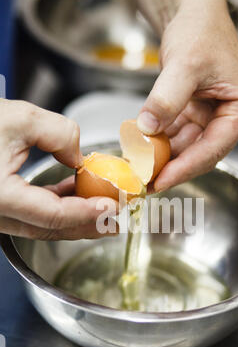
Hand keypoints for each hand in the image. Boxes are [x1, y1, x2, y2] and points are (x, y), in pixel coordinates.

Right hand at [0, 99, 116, 239]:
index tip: (113, 206)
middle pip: (52, 228)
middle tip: (118, 218)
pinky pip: (33, 214)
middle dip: (89, 225)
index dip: (87, 213)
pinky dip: (58, 206)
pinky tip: (77, 192)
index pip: (53, 215)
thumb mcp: (18, 118)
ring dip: (76, 218)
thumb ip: (59, 134)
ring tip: (105, 209)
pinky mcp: (0, 207)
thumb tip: (79, 156)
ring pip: (44, 225)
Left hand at [136, 0, 237, 191]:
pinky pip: (177, 135)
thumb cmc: (201, 30)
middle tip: (146, 180)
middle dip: (173, 167)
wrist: (192, 14)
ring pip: (187, 147)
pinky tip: (142, 147)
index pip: (214, 149)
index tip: (161, 181)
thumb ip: (167, 99)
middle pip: (201, 153)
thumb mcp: (185, 64)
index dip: (186, 168)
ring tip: (140, 166)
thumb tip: (148, 129)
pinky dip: (160, 142)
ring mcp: (213, 116)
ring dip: (164, 157)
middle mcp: (231, 116)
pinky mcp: (196, 113)